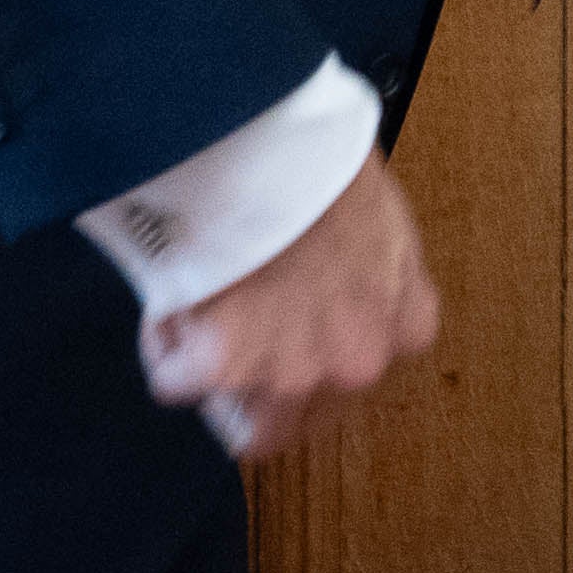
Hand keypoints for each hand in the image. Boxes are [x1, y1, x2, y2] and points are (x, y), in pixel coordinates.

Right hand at [139, 155, 437, 458]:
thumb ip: (371, 275)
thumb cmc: (331, 165)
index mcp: (406, 327)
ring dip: (214, 379)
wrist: (279, 154)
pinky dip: (166, 351)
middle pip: (301, 415)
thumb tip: (331, 281)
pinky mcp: (223, 369)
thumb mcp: (381, 220)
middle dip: (264, 386)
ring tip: (197, 317)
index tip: (288, 330)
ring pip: (241, 418)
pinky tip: (168, 305)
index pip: (365, 376)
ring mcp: (291, 375)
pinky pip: (176, 380)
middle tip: (234, 336)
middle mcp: (356, 365)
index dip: (314, 356)